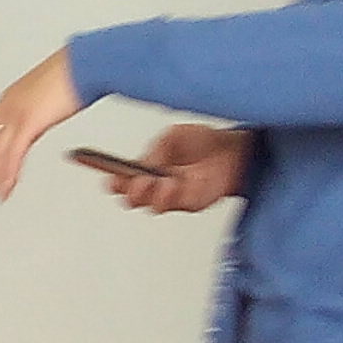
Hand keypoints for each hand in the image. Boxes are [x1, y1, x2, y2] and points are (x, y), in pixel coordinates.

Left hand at [0, 49, 87, 201]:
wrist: (85, 64)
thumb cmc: (74, 74)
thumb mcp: (47, 95)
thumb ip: (37, 111)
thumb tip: (37, 123)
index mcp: (11, 99)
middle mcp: (8, 106)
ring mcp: (16, 113)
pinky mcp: (28, 122)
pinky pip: (13, 153)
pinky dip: (9, 173)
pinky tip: (8, 186)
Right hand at [110, 124, 248, 213]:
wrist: (235, 151)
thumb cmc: (203, 141)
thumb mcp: (172, 137)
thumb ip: (154, 152)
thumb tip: (140, 166)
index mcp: (145, 166)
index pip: (120, 177)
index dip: (111, 177)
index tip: (107, 174)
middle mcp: (155, 183)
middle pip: (130, 196)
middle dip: (127, 190)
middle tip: (132, 182)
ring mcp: (171, 196)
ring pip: (149, 204)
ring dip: (149, 194)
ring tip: (156, 181)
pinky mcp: (189, 203)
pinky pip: (173, 205)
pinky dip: (170, 196)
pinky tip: (174, 184)